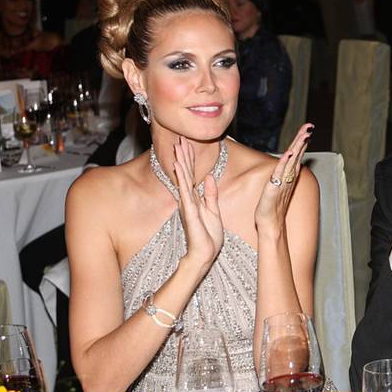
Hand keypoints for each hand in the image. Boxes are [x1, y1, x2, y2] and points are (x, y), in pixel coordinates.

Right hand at [174, 137, 223, 270]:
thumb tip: (210, 178)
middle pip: (186, 172)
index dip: (190, 159)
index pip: (192, 174)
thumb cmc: (208, 237)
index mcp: (195, 199)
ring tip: (178, 145)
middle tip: (179, 137)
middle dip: (183, 154)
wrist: (205, 254)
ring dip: (181, 161)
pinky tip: (179, 165)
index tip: (187, 143)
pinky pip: (185, 190)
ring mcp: (187, 204)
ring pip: (184, 177)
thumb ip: (211, 195)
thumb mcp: (214, 211)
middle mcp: (189, 199)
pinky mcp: (189, 210)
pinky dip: (182, 177)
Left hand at [255, 123, 312, 233]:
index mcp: (288, 176)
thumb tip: (283, 167)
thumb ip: (280, 175)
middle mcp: (288, 178)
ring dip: (298, 148)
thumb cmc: (271, 207)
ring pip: (292, 161)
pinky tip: (289, 153)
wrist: (270, 224)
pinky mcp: (275, 189)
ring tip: (304, 135)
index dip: (301, 142)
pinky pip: (281, 173)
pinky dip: (285, 163)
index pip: (296, 155)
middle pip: (297, 155)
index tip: (307, 130)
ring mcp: (283, 183)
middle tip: (310, 127)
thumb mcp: (276, 187)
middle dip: (303, 140)